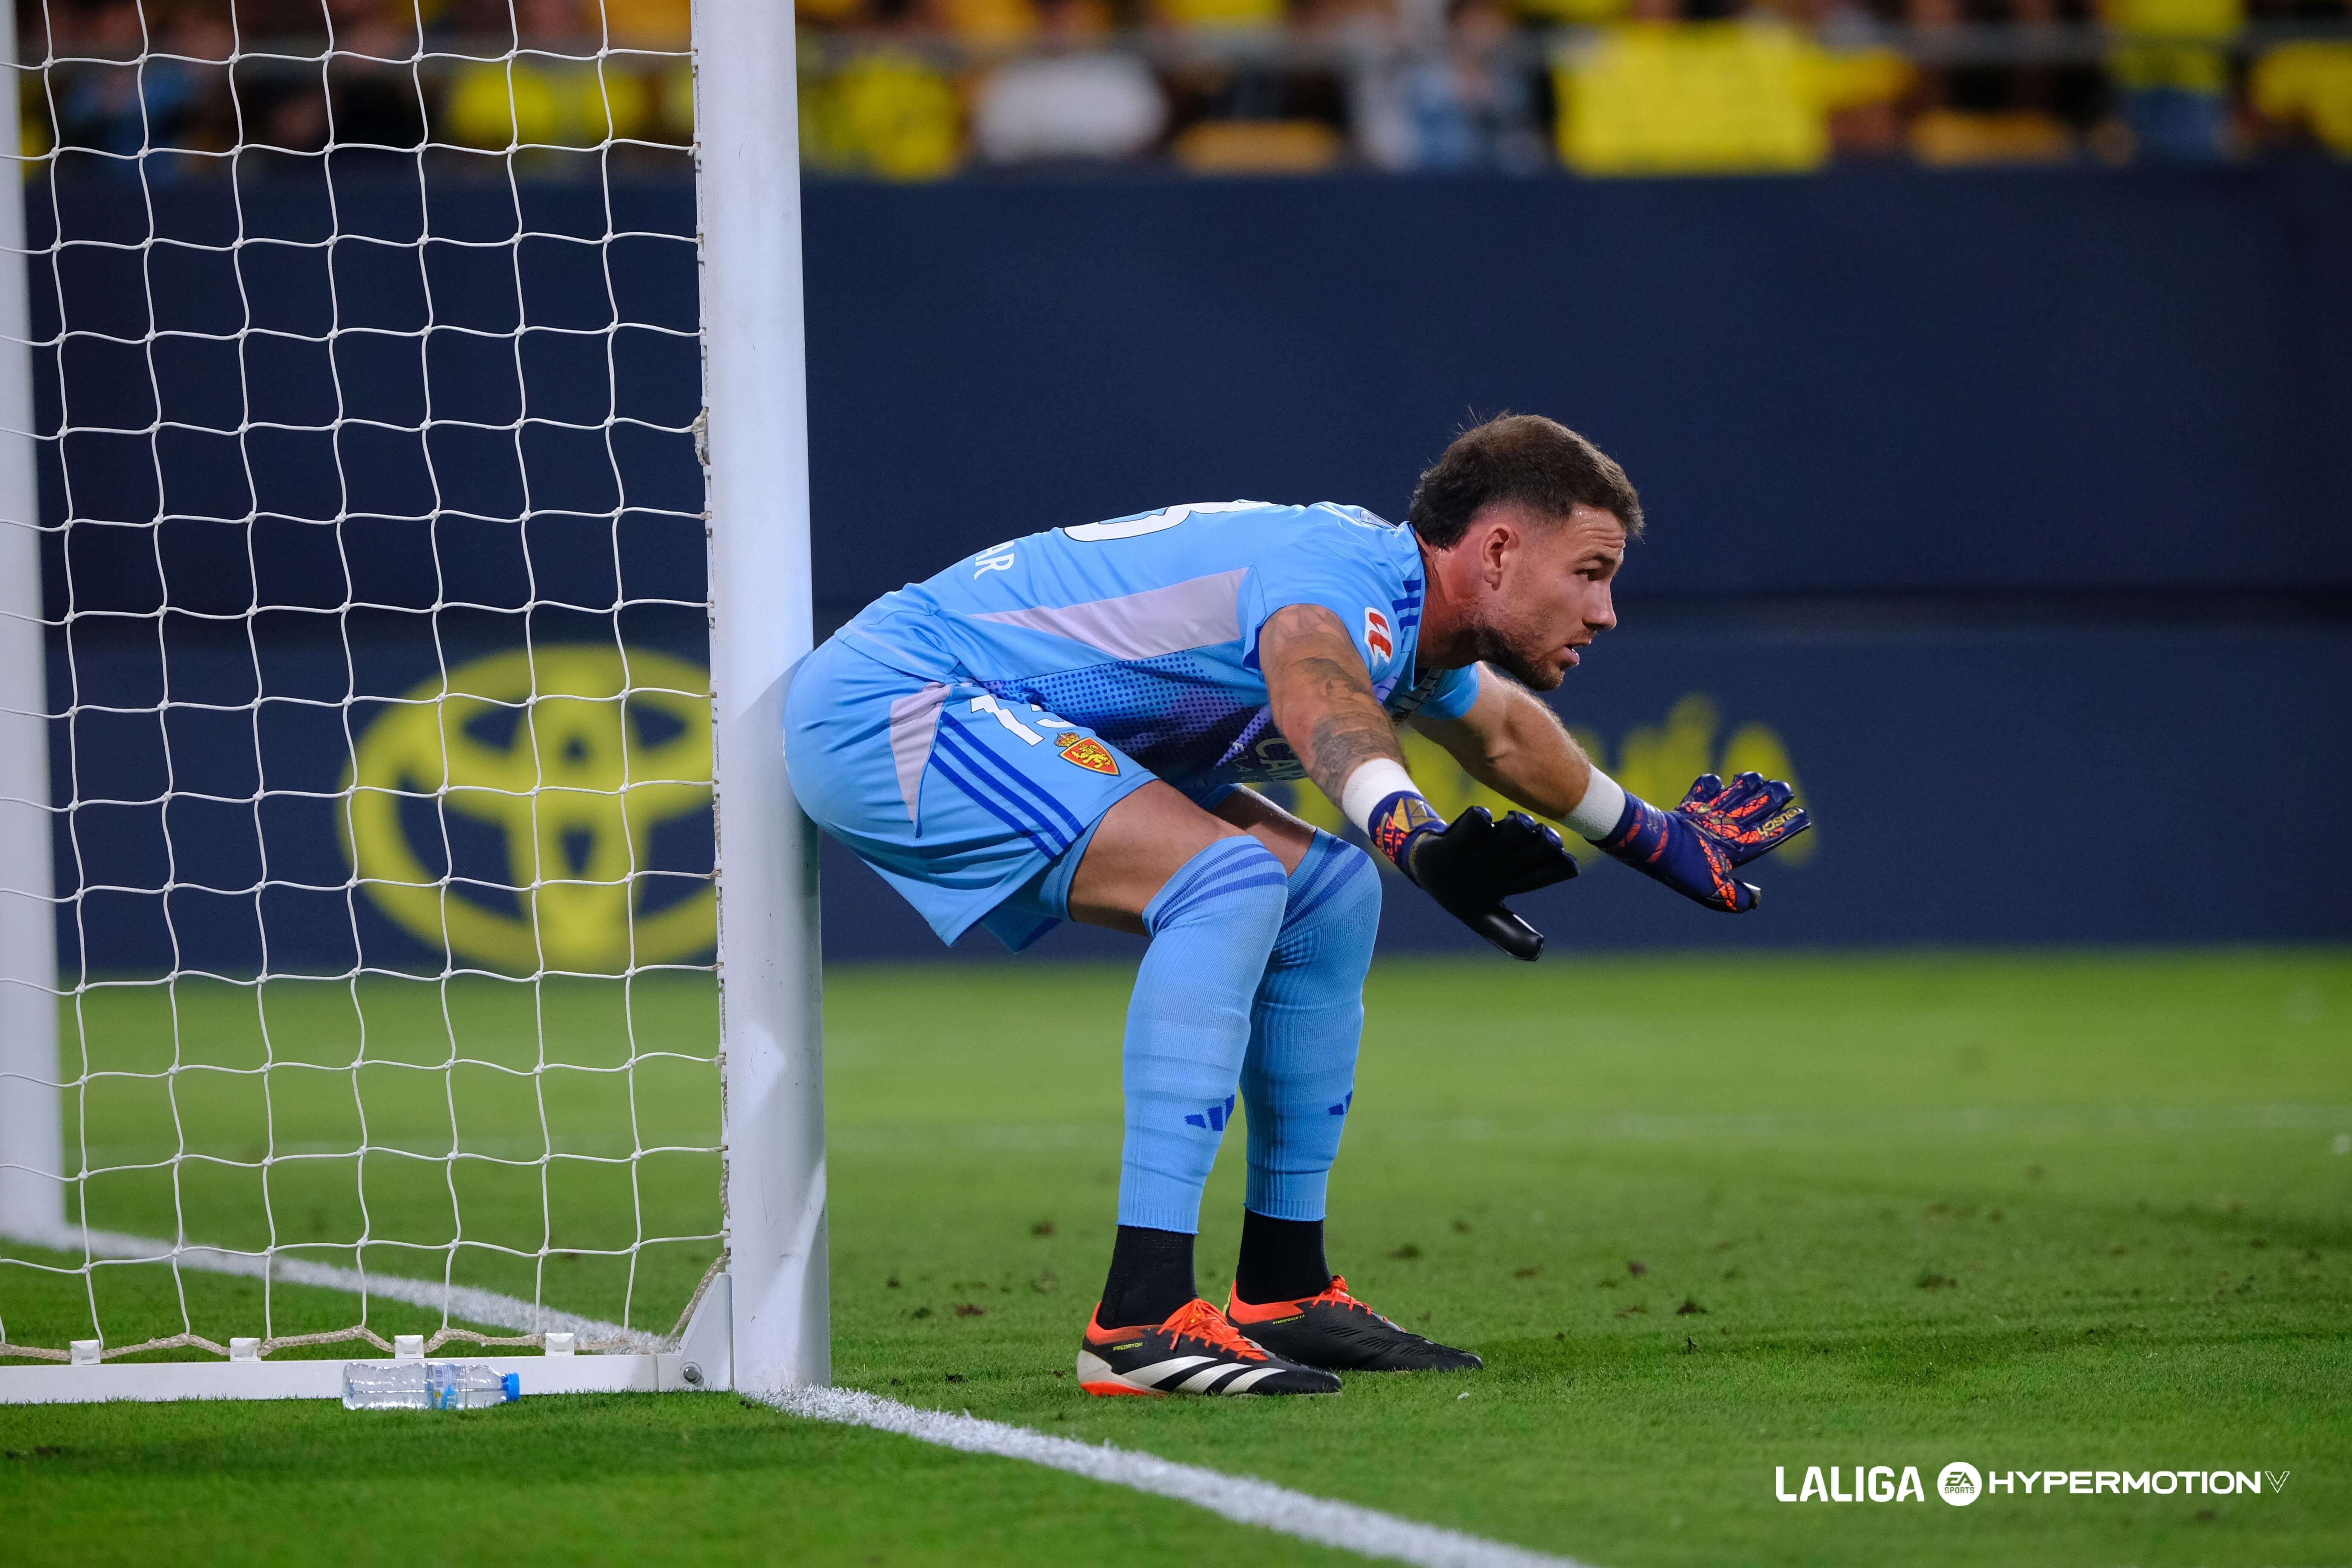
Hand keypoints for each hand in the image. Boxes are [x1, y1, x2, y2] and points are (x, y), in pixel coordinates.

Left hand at [1386, 803, 1579, 960]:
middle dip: (1546, 836)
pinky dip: (1482, 817)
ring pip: (1515, 829)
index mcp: (1507, 888)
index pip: (1548, 874)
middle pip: (1540, 847)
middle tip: (1533, 833)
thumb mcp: (1486, 915)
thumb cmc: (1462, 891)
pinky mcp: (1451, 844)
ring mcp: (1473, 858)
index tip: (1560, 859)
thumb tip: (1537, 951)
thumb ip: (1511, 929)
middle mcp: (1494, 874)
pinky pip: (1478, 821)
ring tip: (1511, 823)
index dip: (1562, 865)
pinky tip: (1478, 821)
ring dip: (1519, 822)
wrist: (1421, 872)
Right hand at [1598, 772, 1808, 912]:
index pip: (1767, 836)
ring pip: (1734, 797)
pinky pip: (1702, 792)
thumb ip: (1736, 897)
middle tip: (1784, 788)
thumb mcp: (1714, 890)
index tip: (1804, 815)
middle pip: (1754, 811)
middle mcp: (1722, 834)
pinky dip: (1709, 785)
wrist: (1649, 845)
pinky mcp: (1686, 812)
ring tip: (1754, 776)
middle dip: (1771, 799)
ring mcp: (1705, 821)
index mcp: (1733, 850)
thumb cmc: (1682, 867)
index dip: (1787, 826)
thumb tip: (1757, 898)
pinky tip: (1718, 780)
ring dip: (1746, 786)